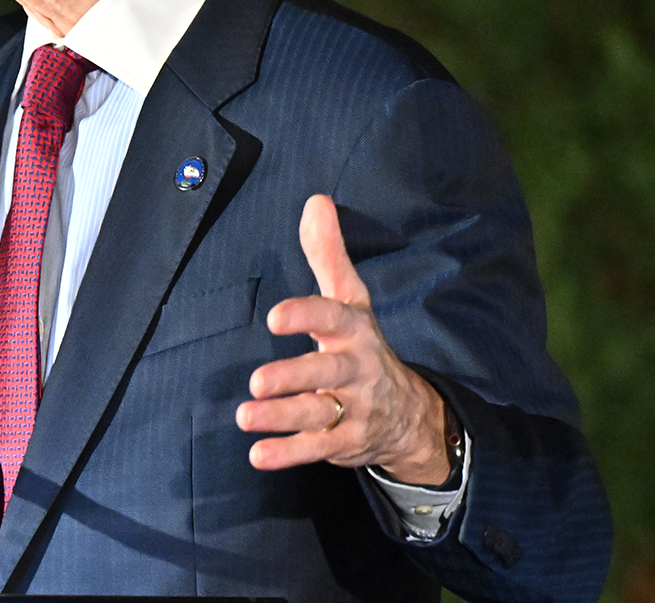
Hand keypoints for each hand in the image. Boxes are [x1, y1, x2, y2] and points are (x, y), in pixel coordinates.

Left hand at [235, 194, 451, 484]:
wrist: (409, 412)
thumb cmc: (362, 343)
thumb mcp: (350, 298)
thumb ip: (328, 254)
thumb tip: (316, 200)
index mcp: (353, 330)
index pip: (332, 318)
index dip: (305, 316)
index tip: (274, 316)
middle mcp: (355, 369)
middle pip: (326, 373)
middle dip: (293, 377)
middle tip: (256, 381)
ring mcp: (353, 408)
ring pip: (317, 413)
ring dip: (280, 417)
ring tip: (245, 416)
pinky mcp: (345, 441)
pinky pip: (316, 448)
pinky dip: (287, 453)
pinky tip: (257, 455)